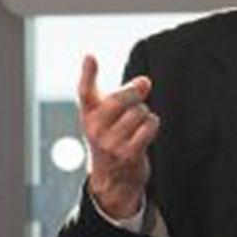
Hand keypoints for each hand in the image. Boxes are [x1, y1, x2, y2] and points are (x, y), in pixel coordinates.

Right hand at [76, 53, 158, 218]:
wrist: (112, 179)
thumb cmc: (111, 139)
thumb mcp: (108, 116)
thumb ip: (125, 94)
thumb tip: (145, 81)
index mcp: (88, 115)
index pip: (85, 92)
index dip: (88, 74)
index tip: (90, 57)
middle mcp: (95, 129)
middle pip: (118, 99)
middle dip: (134, 92)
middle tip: (141, 89)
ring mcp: (110, 143)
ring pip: (138, 112)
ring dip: (145, 114)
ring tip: (138, 123)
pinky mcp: (127, 153)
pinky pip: (148, 126)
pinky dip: (152, 125)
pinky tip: (145, 131)